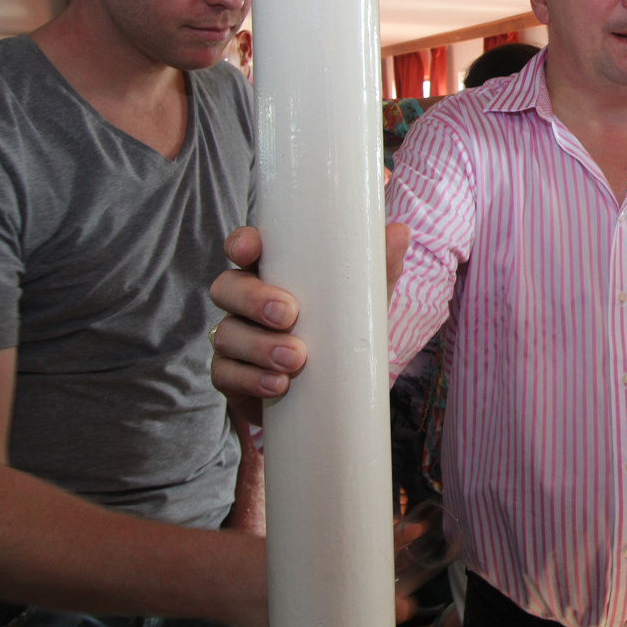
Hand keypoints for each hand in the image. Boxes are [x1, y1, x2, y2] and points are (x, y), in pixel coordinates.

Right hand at [209, 223, 410, 423]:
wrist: (335, 395)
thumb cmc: (342, 332)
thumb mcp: (363, 303)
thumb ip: (378, 269)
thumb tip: (400, 231)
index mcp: (272, 273)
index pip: (245, 249)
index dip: (240, 244)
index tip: (249, 249)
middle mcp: (245, 302)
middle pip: (226, 288)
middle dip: (253, 298)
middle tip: (290, 315)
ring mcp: (234, 339)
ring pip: (226, 335)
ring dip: (259, 346)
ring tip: (296, 359)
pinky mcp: (232, 377)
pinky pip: (225, 375)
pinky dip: (251, 380)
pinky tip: (277, 385)